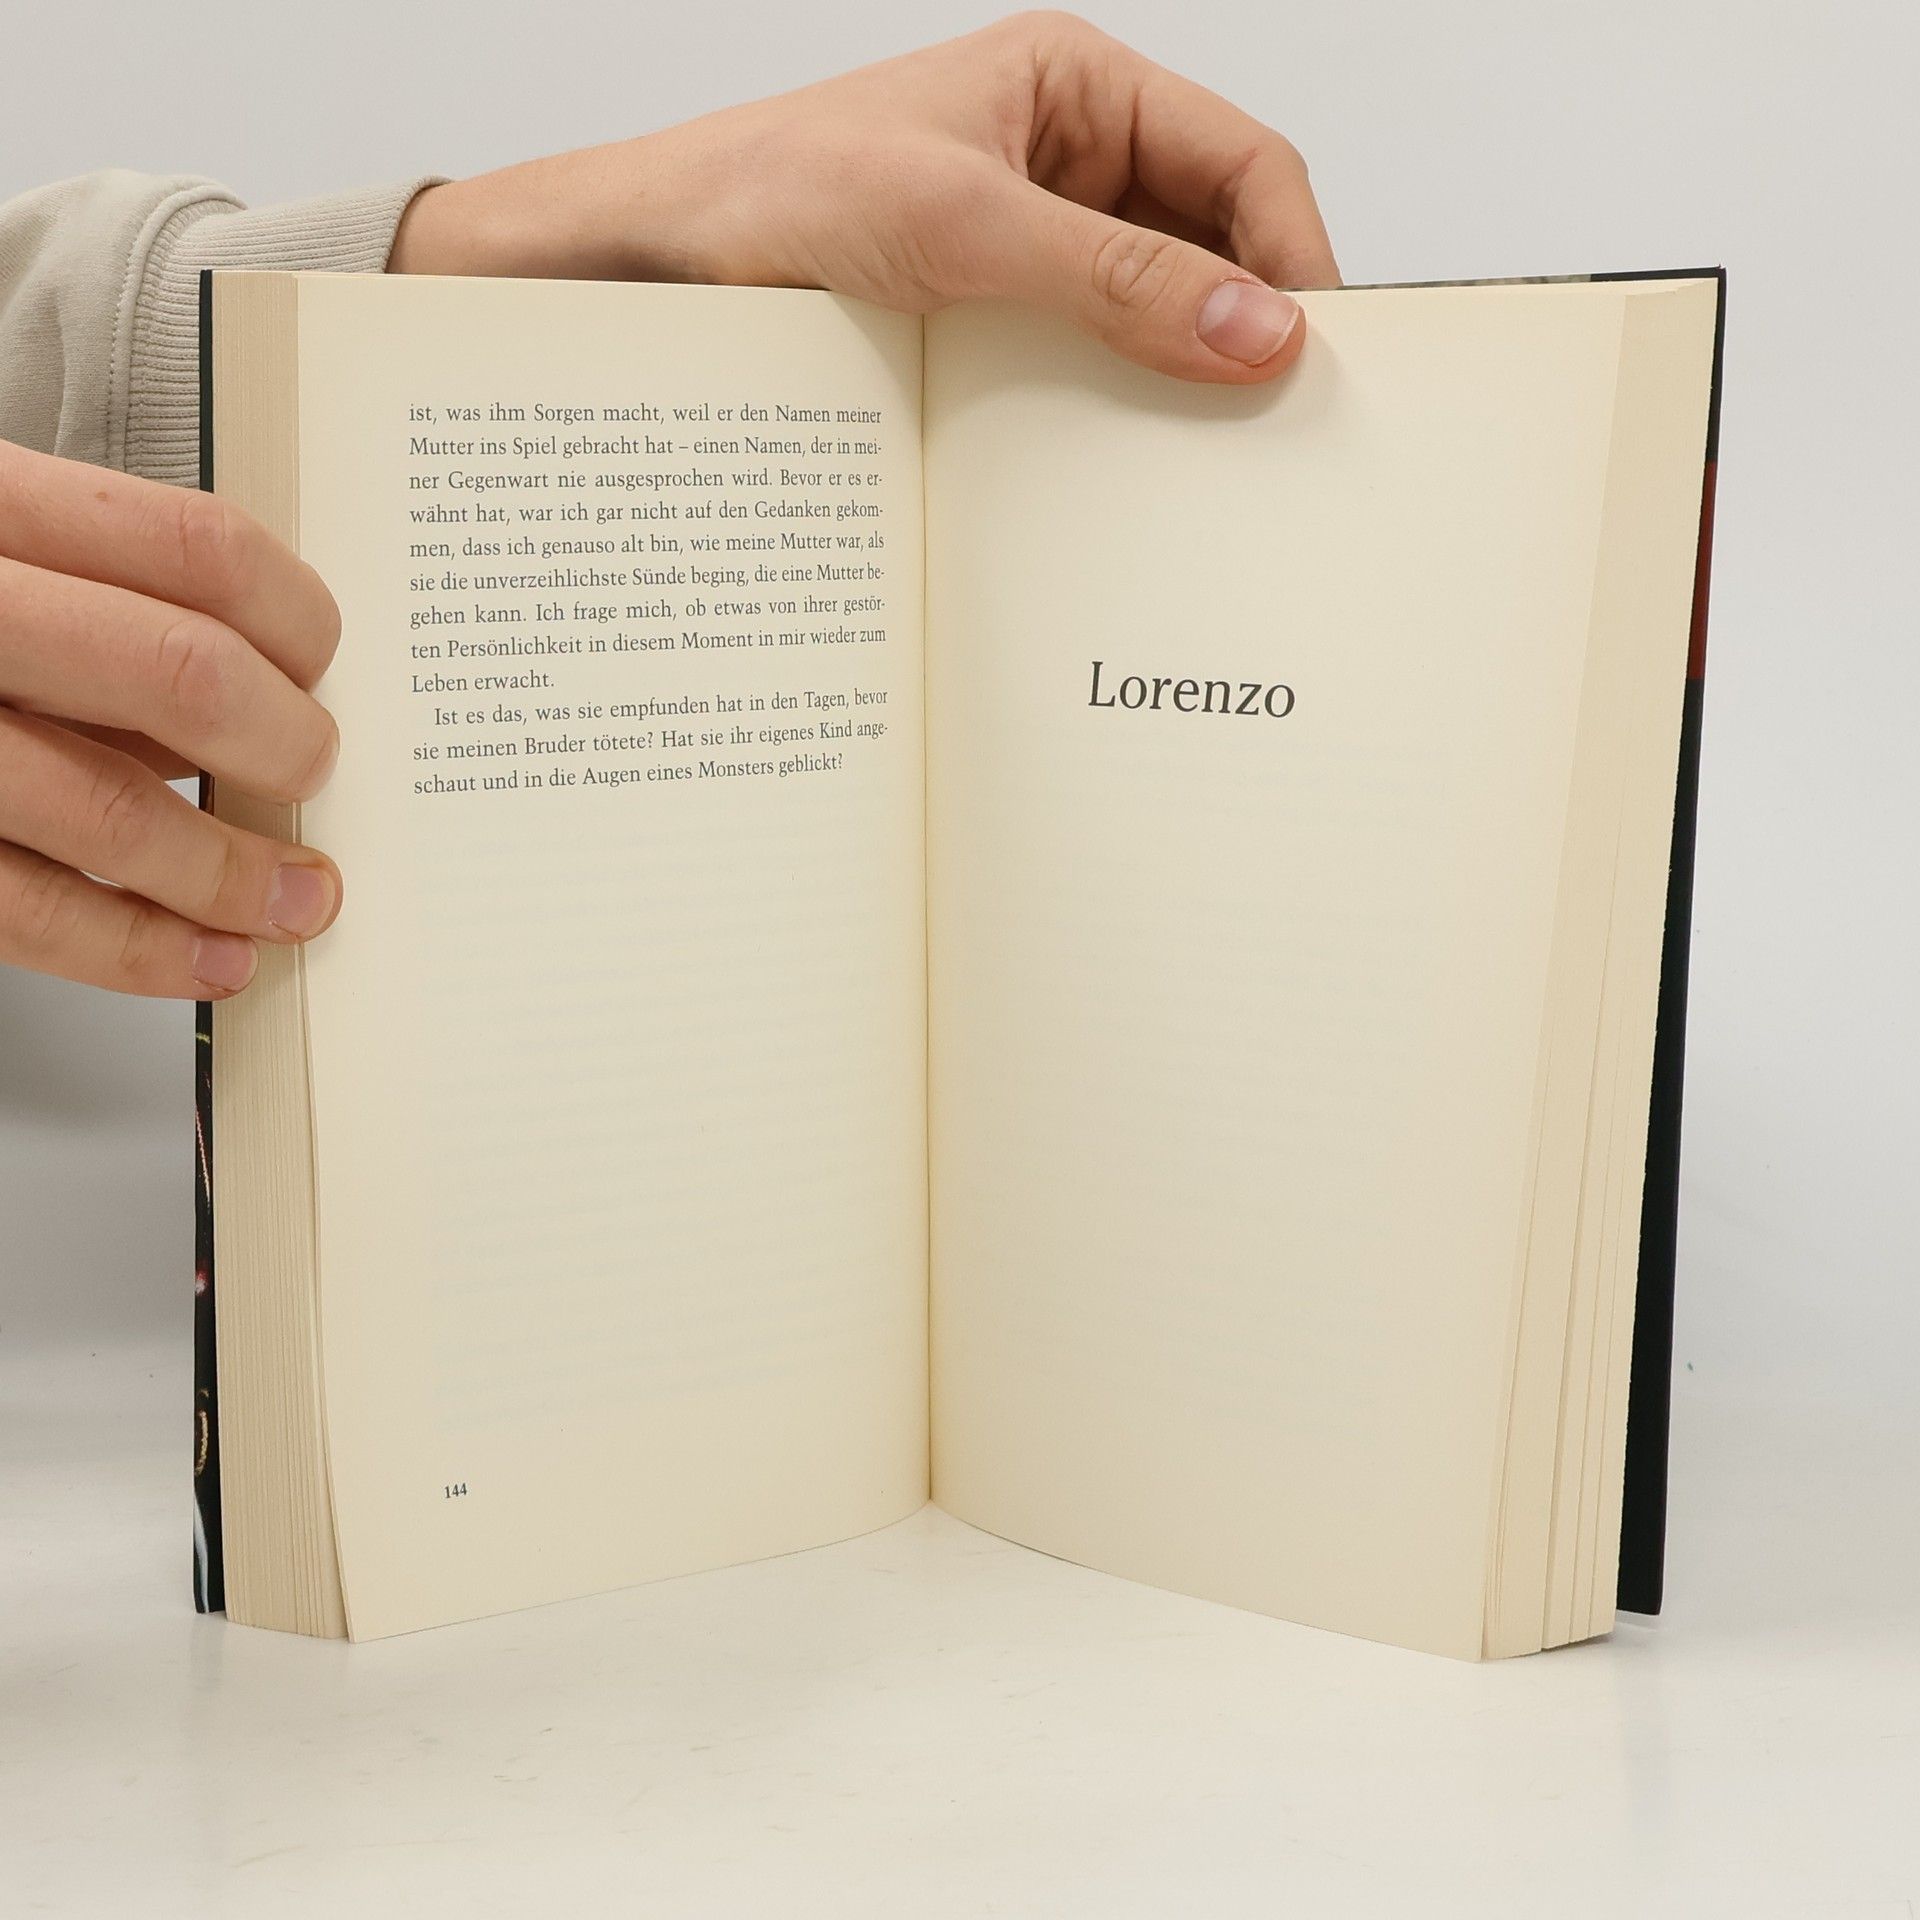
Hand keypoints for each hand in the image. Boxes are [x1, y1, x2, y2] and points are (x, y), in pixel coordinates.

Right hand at [0, 439, 342, 997]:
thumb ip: (103, 599)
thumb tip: (269, 694)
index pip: (199, 548)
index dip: (297, 620)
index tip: (325, 668)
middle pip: (178, 671)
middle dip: (284, 745)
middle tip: (315, 777)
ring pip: (108, 810)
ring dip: (230, 874)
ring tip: (294, 902)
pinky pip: (30, 909)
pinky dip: (138, 949)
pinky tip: (206, 959)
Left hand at [391, 12, 1337, 383]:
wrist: (642, 267)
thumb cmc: (771, 193)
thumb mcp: (963, 225)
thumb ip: (1118, 275)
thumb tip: (1258, 332)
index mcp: (1074, 89)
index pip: (1243, 164)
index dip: (1294, 257)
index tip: (1315, 358)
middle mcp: (1061, 163)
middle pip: (1208, 246)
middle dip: (1242, 330)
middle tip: (1274, 429)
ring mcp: (1023, 249)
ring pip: (1147, 316)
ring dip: (1172, 384)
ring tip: (1201, 464)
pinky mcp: (983, 324)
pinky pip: (1080, 367)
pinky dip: (1106, 414)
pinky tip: (1113, 467)